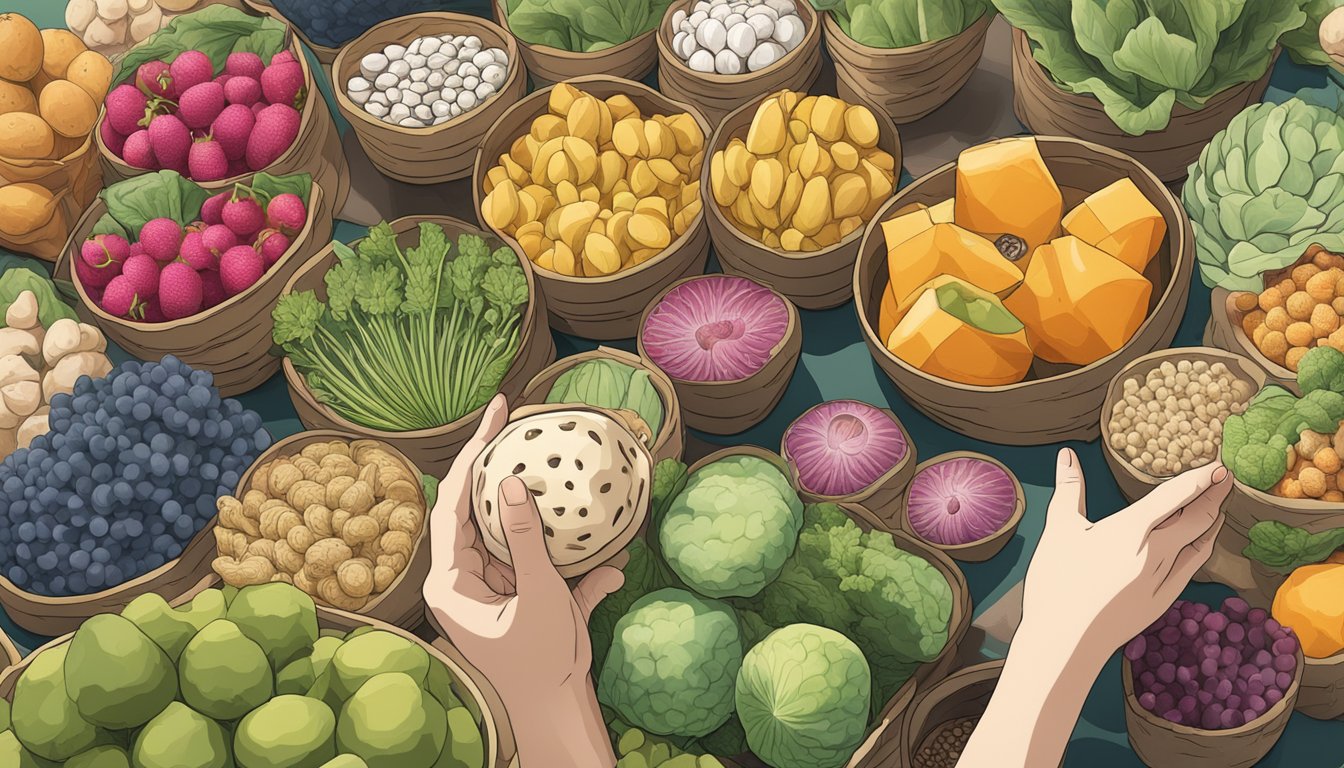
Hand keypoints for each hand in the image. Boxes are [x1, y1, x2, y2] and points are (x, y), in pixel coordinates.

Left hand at [423, 394, 623, 767]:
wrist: (556, 712)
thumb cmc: (540, 666)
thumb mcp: (539, 597)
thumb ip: (526, 539)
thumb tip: (515, 485)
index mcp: (449, 583)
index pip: (452, 505)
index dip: (471, 456)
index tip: (491, 418)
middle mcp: (460, 578)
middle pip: (471, 505)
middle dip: (490, 460)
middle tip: (508, 415)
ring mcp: (486, 582)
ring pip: (498, 521)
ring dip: (517, 488)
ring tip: (531, 442)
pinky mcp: (512, 588)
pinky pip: (523, 545)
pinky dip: (543, 525)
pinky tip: (562, 498)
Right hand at [958, 448, 1231, 767]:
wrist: (1065, 639)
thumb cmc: (1057, 582)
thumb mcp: (1059, 529)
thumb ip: (1070, 489)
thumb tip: (1067, 455)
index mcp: (1132, 529)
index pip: (1175, 496)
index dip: (1200, 479)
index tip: (1219, 466)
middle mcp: (1156, 551)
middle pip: (1195, 518)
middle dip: (1214, 496)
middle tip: (1227, 479)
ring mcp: (1163, 578)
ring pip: (1198, 542)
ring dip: (1211, 521)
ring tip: (1219, 506)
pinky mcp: (1162, 599)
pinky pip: (1191, 567)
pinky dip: (1202, 549)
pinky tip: (1204, 543)